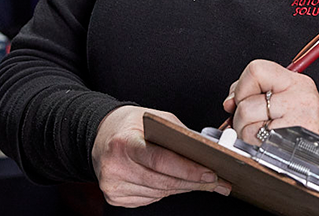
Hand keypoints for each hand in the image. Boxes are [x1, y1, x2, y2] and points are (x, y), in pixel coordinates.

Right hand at [91, 106, 230, 207]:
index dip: (188, 170)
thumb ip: (178, 135)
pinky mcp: (115, 196)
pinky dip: (166, 191)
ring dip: (184, 188)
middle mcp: (114, 166)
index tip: (210, 173)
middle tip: (217, 181)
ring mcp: (113, 185)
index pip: (160, 161)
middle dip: (194, 182)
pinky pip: (150, 198)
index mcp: (123, 142)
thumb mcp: (155, 119)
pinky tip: (176, 183)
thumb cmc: (130, 125)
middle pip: (162, 181)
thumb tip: (206, 155)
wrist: (101, 135)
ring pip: (159, 193)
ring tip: (204, 183)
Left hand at [223, 60, 318, 149]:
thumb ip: (254, 93)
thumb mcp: (285, 101)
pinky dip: (253, 145)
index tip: (242, 100)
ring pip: (246, 121)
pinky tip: (267, 144)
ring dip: (245, 133)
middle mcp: (300, 97)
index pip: (256, 69)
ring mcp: (298, 118)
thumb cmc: (302, 128)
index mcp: (296, 83)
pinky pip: (254, 139)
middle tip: (254, 123)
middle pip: (246, 101)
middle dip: (240, 116)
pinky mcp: (291, 139)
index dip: (242, 87)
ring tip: (262, 135)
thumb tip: (230, 101)